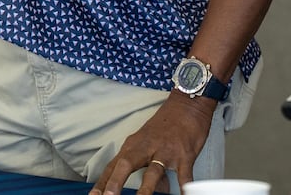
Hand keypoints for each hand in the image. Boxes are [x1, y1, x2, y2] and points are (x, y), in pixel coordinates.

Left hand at [89, 92, 214, 194]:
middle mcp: (147, 147)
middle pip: (127, 164)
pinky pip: (184, 175)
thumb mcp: (150, 143)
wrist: (187, 105)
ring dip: (145, 189)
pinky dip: (185, 188)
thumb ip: (145, 166)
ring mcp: (166, 151)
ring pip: (154, 172)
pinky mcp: (185, 155)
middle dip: (115, 182)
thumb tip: (144, 190)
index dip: (103, 182)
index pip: (114, 165)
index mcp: (135, 145)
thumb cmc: (166, 125)